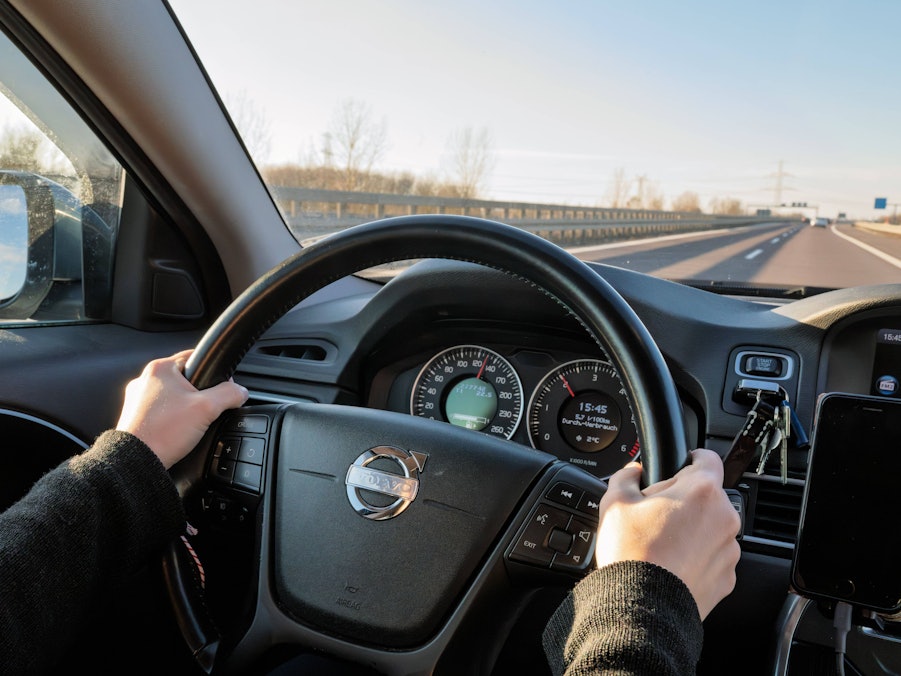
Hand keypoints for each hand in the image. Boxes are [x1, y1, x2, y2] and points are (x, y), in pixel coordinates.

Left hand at [116, 349, 248, 468]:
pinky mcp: (135, 416)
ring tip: (190, 424)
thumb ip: (229, 395)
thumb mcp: (207, 409)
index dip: (214, 372)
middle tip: (206, 410)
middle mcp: (144, 380)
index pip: (195, 357)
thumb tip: (240, 392)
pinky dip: (172, 419)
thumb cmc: (163, 432)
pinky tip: (177, 431)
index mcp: (160, 368)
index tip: (222, 387)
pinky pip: (162, 412)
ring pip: (173, 397)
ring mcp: (137, 399)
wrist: (137, 462)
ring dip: (186, 408)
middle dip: (200, 394)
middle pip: (185, 379)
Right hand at [594, 448, 740, 618]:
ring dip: (692, 529)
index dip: (690, 458)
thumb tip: (633, 472)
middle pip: (706, 496)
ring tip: (661, 543)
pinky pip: (712, 556)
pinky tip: (671, 563)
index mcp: (701, 490)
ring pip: (710, 527)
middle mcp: (723, 517)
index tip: (681, 465)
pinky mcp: (727, 577)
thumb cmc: (632, 553)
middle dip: (683, 500)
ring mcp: (729, 549)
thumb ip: (626, 477)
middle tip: (655, 513)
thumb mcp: (615, 502)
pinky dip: (696, 556)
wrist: (643, 606)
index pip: (707, 458)